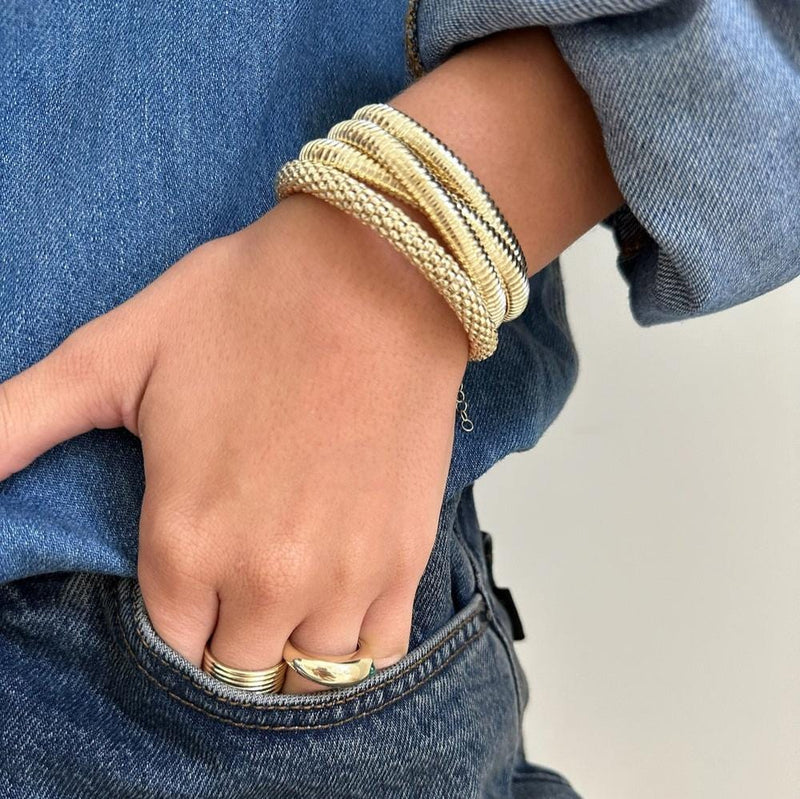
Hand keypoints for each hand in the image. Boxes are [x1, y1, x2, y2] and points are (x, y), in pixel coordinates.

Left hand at [0, 192, 468, 692]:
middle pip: (235, 672)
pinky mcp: (403, 559)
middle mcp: (264, 577)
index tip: (193, 582)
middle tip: (240, 585)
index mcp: (184, 539)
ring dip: (290, 648)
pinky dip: (353, 647)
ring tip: (291, 595)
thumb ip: (15, 423)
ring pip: (305, 678)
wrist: (374, 274)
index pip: (167, 647)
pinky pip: (375, 654)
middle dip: (229, 639)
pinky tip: (340, 603)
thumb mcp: (113, 356)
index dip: (176, 618)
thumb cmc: (248, 303)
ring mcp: (344, 574)